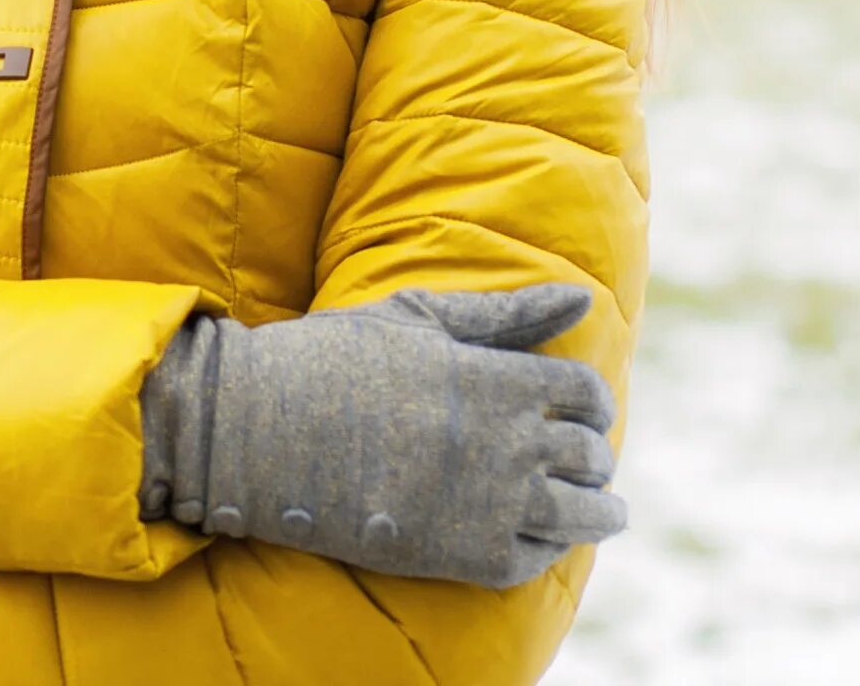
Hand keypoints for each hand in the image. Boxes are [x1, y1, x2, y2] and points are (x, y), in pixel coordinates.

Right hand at [138, 281, 626, 588]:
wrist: (258, 431)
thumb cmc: (333, 361)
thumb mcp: (417, 319)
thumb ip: (506, 313)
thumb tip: (582, 300)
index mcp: (497, 378)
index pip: (585, 394)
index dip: (591, 403)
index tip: (582, 412)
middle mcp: (508, 442)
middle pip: (590, 455)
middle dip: (593, 457)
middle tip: (587, 462)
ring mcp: (490, 504)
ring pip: (582, 515)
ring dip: (599, 512)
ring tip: (601, 512)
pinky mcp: (465, 555)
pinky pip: (536, 558)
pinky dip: (550, 548)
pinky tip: (544, 537)